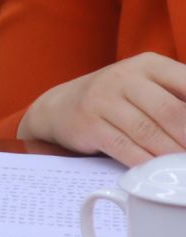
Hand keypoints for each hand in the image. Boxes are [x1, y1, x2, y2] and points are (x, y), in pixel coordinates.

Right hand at [17, 52, 185, 163]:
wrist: (62, 105)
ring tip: (184, 169)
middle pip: (172, 112)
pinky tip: (159, 172)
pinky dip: (147, 164)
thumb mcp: (149, 85)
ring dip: (174, 157)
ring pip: (149, 133)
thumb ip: (179, 98)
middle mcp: (125, 77)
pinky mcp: (89, 124)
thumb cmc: (119, 99)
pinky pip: (125, 148)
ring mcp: (103, 99)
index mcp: (149, 64)